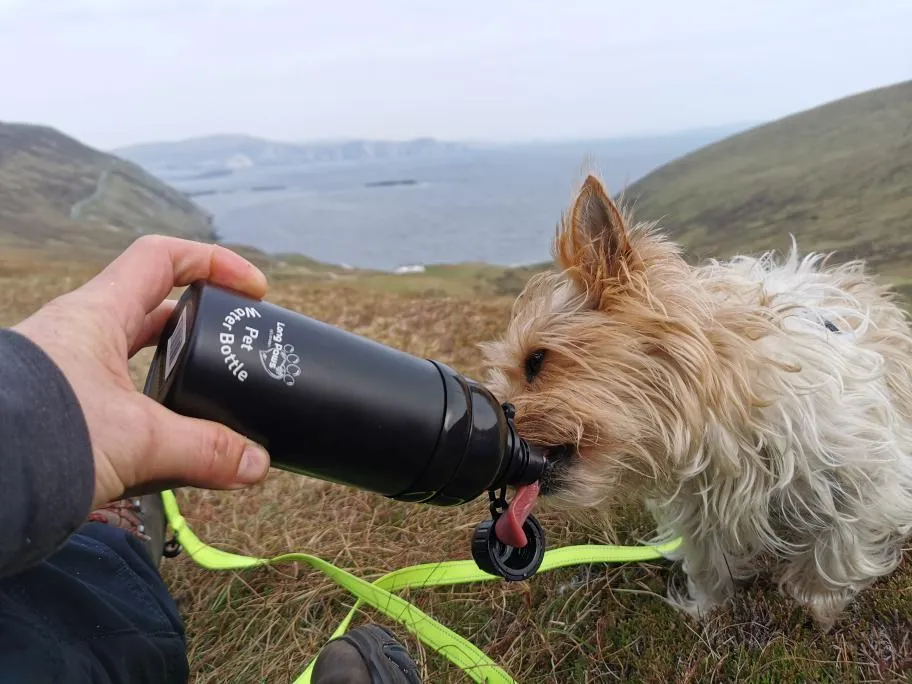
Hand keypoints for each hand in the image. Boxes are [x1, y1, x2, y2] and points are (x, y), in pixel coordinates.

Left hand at [13, 235, 271, 508]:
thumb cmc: (36, 437)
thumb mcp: (137, 439)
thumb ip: (205, 449)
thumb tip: (258, 462)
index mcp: (97, 316)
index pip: (161, 259)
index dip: (213, 263)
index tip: (253, 290)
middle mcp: (80, 337)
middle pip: (156, 313)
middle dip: (203, 331)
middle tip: (238, 351)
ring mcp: (70, 374)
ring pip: (138, 362)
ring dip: (178, 381)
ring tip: (213, 408)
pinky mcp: (64, 412)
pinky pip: (121, 400)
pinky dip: (154, 416)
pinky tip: (173, 445)